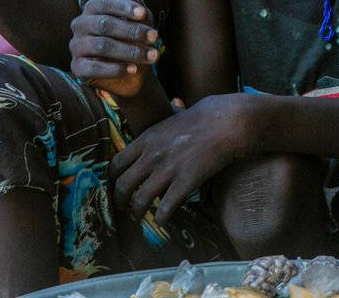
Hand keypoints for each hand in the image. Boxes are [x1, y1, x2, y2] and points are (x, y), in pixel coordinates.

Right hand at [70, 0, 159, 96]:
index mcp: (93, 8)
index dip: (124, 7)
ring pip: (101, 45)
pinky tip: (133, 69)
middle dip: (132, 31)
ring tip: (151, 56)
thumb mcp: (139, 23)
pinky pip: (94, 68)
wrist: (128, 71)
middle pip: (104, 24)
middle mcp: (80, 25)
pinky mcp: (77, 67)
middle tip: (154, 37)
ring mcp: (76, 46)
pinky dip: (116, 69)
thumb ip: (136, 9)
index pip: (105, 3)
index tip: (143, 14)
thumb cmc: (132, 39)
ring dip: (130, 51)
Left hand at [111, 93, 252, 223]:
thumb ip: (156, 136)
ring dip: (137, 212)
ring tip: (138, 216)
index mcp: (146, 139)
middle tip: (123, 206)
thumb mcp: (169, 120)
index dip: (113, 178)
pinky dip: (161, 218)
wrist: (225, 122)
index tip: (116, 185)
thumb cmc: (202, 118)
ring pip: (140, 200)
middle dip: (120, 200)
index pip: (117, 163)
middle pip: (123, 185)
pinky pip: (165, 208)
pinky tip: (162, 221)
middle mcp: (152, 156)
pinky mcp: (185, 182)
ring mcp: (168, 170)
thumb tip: (149, 143)